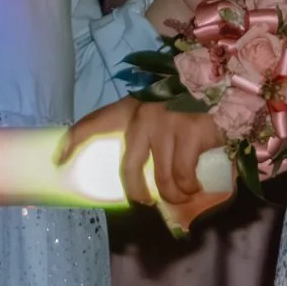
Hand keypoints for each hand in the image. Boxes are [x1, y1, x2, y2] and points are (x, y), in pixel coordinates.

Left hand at [61, 95, 234, 215]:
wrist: (228, 84)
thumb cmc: (191, 102)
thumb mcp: (161, 109)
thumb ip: (147, 131)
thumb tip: (142, 169)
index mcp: (132, 108)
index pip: (93, 122)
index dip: (72, 142)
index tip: (58, 160)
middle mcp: (145, 116)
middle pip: (129, 168)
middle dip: (136, 192)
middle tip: (144, 201)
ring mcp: (168, 125)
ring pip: (162, 179)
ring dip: (173, 195)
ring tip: (182, 194)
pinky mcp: (191, 134)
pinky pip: (184, 176)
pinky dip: (189, 188)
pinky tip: (195, 187)